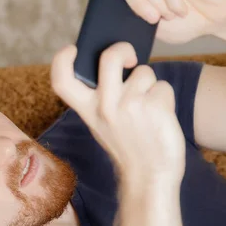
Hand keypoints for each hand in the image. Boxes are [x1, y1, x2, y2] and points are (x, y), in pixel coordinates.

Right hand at [51, 43, 185, 182]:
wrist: (150, 177)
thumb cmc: (129, 147)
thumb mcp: (103, 124)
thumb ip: (102, 97)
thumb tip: (117, 62)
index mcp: (88, 110)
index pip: (62, 81)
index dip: (61, 59)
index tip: (72, 49)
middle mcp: (105, 106)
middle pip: (110, 57)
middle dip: (123, 49)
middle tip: (131, 58)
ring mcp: (130, 105)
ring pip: (145, 72)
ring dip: (151, 85)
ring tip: (148, 109)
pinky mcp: (155, 107)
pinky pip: (163, 86)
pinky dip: (165, 98)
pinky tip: (160, 118)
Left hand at [87, 0, 225, 43]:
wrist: (216, 21)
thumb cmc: (182, 23)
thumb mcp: (151, 27)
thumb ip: (133, 19)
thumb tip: (110, 26)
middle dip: (135, 3)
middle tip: (150, 20)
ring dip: (159, 6)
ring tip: (172, 16)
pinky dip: (174, 4)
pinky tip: (182, 11)